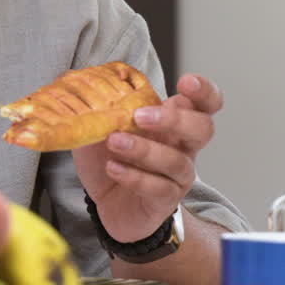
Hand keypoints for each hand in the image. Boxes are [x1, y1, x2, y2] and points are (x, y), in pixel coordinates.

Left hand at [72, 73, 221, 241]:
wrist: (105, 202)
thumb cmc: (109, 157)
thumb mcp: (99, 125)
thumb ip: (98, 105)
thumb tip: (80, 81)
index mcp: (172, 121)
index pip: (205, 102)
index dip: (203, 90)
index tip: (185, 82)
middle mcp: (182, 146)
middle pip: (203, 128)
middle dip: (176, 119)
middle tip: (140, 116)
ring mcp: (177, 175)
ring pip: (176, 161)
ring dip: (144, 149)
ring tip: (114, 142)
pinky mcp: (165, 200)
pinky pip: (159, 188)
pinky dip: (135, 177)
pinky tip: (113, 168)